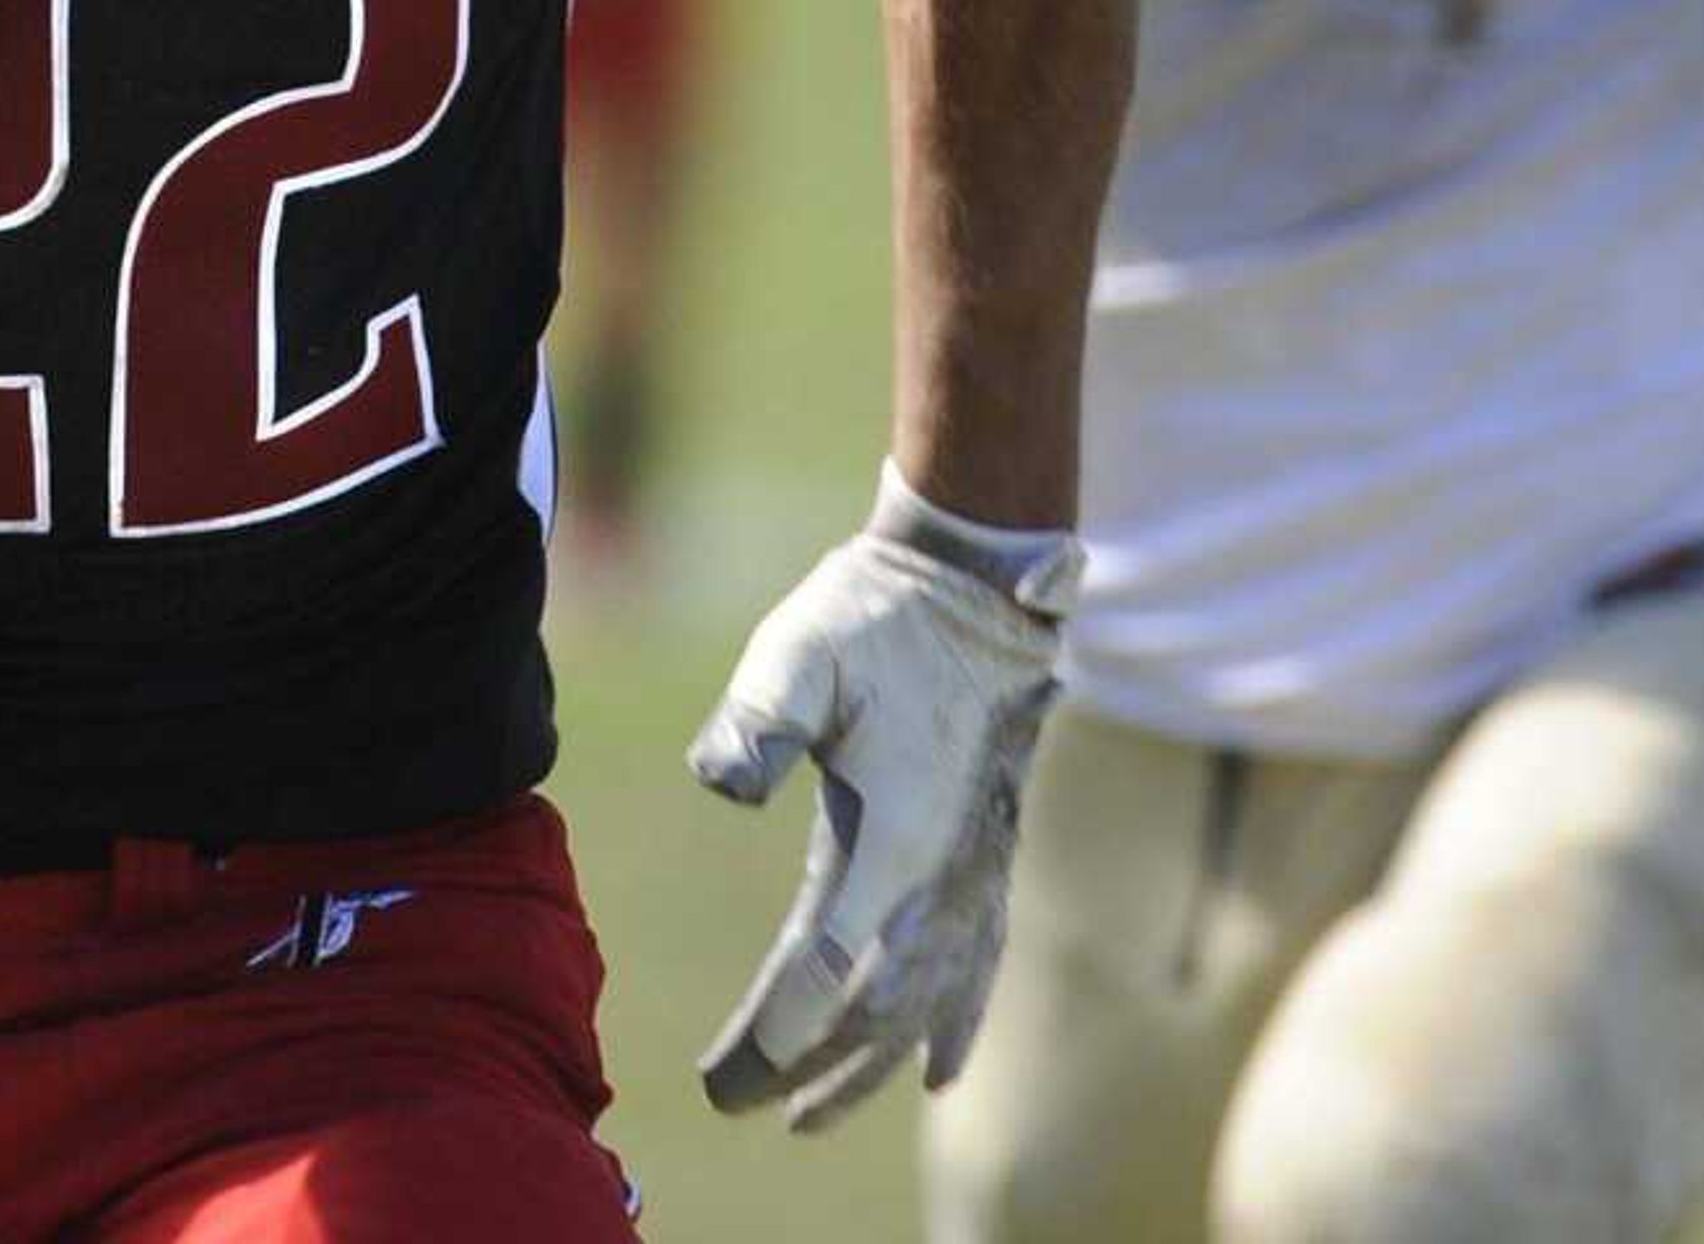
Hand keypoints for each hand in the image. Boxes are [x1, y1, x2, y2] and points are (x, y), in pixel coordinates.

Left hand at [690, 469, 1073, 1132]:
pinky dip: (955, 1025)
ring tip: (809, 1114)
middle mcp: (942, 874)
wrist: (969, 589)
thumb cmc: (872, 619)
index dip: (779, 1032)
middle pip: (873, 1006)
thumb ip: (758, 717)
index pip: (829, 966)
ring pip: (924, 1001)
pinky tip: (939, 1076)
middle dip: (805, 1066)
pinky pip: (977, 966)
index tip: (727, 1076)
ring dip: (867, 1063)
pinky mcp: (982, 856)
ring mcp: (972, 871)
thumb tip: (720, 783)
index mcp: (897, 839)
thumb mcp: (800, 651)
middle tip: (735, 1098)